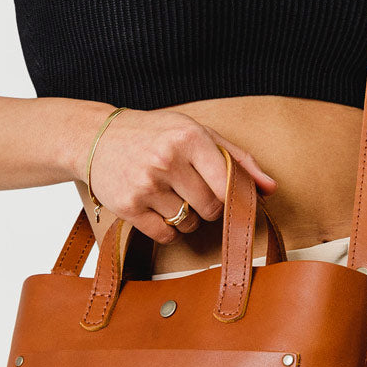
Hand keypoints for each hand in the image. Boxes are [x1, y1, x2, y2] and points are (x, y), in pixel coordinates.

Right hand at [82, 107, 277, 247]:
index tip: (229, 197)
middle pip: (211, 208)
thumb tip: (270, 188)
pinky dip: (167, 228)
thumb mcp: (196, 132)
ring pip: (189, 223)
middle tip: (192, 190)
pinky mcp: (129, 206)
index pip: (228, 183)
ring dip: (187, 217)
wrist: (96, 137)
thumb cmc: (154, 133)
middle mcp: (167, 160)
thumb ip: (237, 158)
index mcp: (189, 138)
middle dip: (208, 206)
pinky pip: (166, 234)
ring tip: (171, 195)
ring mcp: (146, 184)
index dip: (233, 196)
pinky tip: (157, 208)